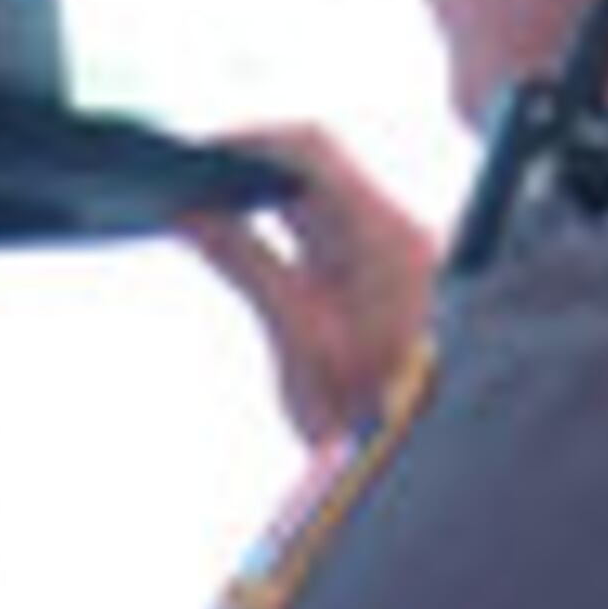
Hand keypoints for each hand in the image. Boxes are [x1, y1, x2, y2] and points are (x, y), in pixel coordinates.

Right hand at [184, 123, 438, 449]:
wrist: (421, 469)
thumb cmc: (372, 415)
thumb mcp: (297, 336)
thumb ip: (241, 262)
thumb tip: (191, 213)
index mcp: (388, 234)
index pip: (311, 148)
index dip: (249, 139)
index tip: (196, 155)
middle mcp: (396, 233)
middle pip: (311, 173)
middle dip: (247, 174)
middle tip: (186, 189)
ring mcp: (389, 258)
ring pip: (311, 207)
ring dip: (258, 209)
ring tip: (203, 224)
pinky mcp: (377, 285)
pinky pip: (319, 241)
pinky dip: (276, 240)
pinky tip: (239, 256)